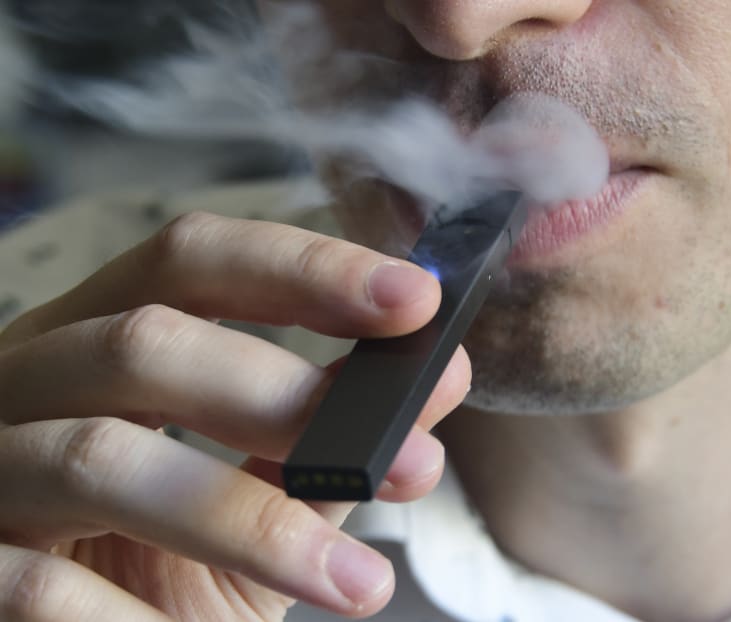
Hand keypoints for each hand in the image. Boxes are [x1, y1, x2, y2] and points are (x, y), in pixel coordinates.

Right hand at [0, 212, 470, 620]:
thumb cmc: (164, 562)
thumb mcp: (256, 494)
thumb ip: (332, 438)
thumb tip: (441, 378)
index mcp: (98, 336)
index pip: (192, 260)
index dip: (304, 266)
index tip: (414, 299)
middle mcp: (27, 379)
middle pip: (144, 341)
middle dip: (279, 393)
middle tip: (393, 454)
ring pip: (99, 459)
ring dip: (250, 519)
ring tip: (355, 582)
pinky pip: (42, 589)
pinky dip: (144, 620)